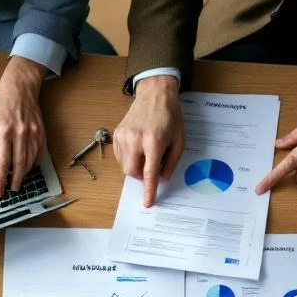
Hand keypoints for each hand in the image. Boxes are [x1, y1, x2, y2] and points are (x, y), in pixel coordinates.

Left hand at [0, 57, 47, 199]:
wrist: (20, 87)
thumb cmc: (0, 102)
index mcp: (3, 131)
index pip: (2, 162)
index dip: (0, 180)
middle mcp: (20, 133)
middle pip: (19, 165)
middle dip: (14, 181)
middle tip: (9, 190)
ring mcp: (33, 133)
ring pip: (30, 161)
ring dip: (24, 174)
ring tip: (17, 181)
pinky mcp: (41, 132)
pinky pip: (39, 154)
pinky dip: (34, 163)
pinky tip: (27, 167)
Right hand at [113, 76, 183, 206]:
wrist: (155, 94)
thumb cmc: (170, 116)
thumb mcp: (179, 140)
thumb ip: (171, 161)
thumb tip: (162, 178)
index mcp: (153, 141)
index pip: (149, 173)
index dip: (149, 190)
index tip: (147, 202)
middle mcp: (135, 139)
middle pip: (132, 172)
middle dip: (140, 176)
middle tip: (150, 166)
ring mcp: (123, 136)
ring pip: (124, 166)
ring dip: (135, 166)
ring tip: (145, 152)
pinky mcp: (117, 134)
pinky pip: (120, 156)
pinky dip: (128, 158)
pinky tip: (137, 147)